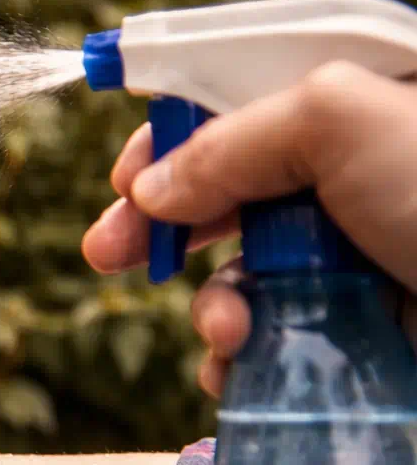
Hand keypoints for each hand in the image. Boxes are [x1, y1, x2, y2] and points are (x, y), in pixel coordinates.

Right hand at [82, 61, 416, 395]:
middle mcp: (354, 174)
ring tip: (230, 330)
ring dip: (212, 304)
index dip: (171, 133)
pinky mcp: (358, 330)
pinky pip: (269, 338)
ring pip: (238, 272)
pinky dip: (242, 356)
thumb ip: (229, 141)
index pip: (239, 97)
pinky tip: (244, 367)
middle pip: (224, 188)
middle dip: (160, 225)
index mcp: (360, 99)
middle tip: (104, 255)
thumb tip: (150, 192)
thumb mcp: (342, 123)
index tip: (122, 179)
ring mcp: (355, 257)